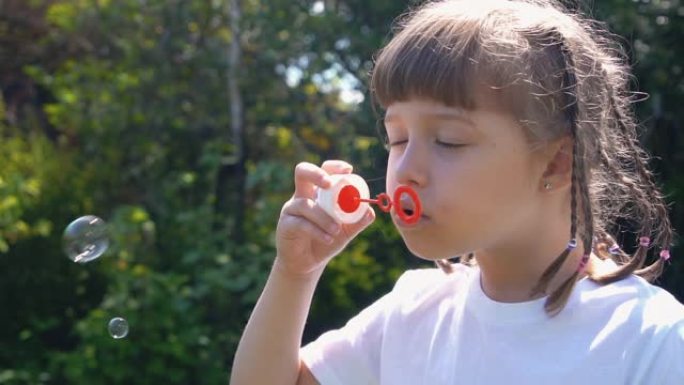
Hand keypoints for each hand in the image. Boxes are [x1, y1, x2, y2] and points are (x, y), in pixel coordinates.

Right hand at [275, 160, 374, 277]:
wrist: (308, 263)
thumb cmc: (326, 241)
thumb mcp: (346, 231)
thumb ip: (358, 221)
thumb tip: (370, 211)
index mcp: (318, 192)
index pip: (324, 170)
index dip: (334, 166)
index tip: (348, 170)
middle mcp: (302, 196)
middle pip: (302, 172)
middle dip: (316, 174)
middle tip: (328, 183)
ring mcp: (291, 209)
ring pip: (305, 204)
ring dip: (323, 217)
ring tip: (336, 230)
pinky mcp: (285, 225)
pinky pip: (301, 224)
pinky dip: (317, 231)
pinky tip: (328, 239)